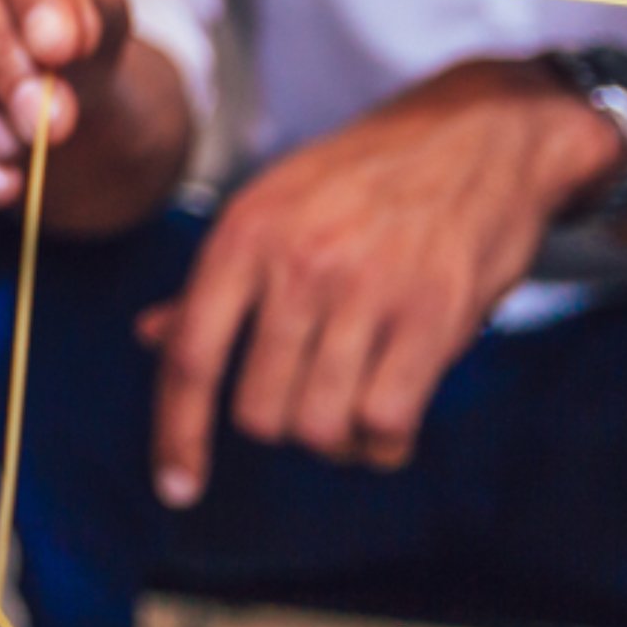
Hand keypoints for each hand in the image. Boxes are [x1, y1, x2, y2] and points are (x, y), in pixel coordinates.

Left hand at [139, 58, 619, 502]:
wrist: (475, 136)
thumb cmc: (360, 179)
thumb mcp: (270, 207)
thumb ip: (214, 281)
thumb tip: (151, 337)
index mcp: (242, 234)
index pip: (190, 356)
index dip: (177, 433)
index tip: (176, 489)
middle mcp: (297, 264)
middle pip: (258, 411)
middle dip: (280, 423)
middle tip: (308, 390)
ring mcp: (367, 291)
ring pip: (321, 427)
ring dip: (335, 438)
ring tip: (352, 395)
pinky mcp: (434, 318)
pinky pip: (388, 425)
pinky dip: (385, 440)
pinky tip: (391, 408)